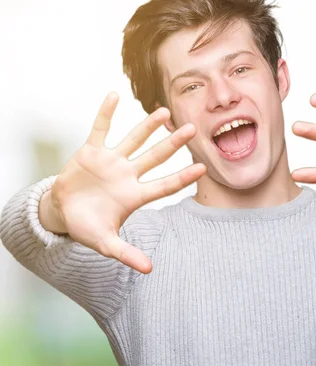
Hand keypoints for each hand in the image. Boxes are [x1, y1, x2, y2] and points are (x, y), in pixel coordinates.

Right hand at [45, 93, 205, 272]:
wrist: (62, 213)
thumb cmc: (88, 227)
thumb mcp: (105, 243)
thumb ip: (126, 253)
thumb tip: (149, 269)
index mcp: (134, 196)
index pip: (164, 185)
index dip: (182, 177)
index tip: (203, 167)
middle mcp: (128, 175)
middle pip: (156, 157)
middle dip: (173, 144)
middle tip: (192, 129)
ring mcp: (111, 161)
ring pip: (133, 140)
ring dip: (147, 126)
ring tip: (164, 110)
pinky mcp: (90, 152)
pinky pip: (99, 129)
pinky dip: (105, 113)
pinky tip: (114, 96)